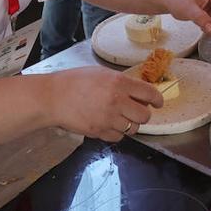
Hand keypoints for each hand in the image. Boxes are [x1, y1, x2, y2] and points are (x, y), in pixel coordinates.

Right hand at [47, 67, 161, 141]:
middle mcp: (117, 101)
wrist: (53, 97)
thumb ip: (121, 83)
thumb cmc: (74, 81)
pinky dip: (115, 133)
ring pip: (132, 128)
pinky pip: (118, 137)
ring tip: (117, 117)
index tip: (157, 103)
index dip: (157, 100)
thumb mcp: (101, 74)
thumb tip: (138, 93)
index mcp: (119, 83)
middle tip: (135, 112)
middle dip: (142, 115)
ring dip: (128, 124)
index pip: (149, 93)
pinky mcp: (99, 131)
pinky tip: (107, 124)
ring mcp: (108, 118)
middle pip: (145, 116)